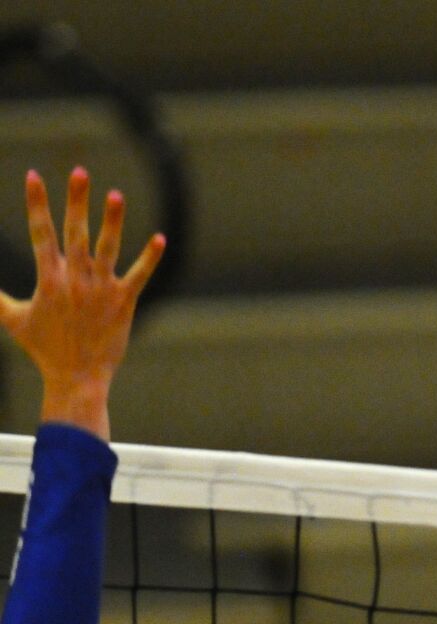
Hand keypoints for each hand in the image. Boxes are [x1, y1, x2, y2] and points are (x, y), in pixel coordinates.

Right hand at [0, 167, 164, 436]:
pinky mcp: (124, 303)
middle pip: (75, 231)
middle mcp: (75, 279)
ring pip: (108, 248)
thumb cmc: (43, 350)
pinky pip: (139, 275)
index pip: (40, 232)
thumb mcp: (11, 319)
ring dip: (112, 221)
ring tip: (116, 195)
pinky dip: (150, 258)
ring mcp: (101, 290)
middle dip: (76, 201)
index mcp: (48, 278)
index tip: (33, 176)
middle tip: (79, 171)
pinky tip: (160, 238)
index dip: (36, 203)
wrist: (76, 378)